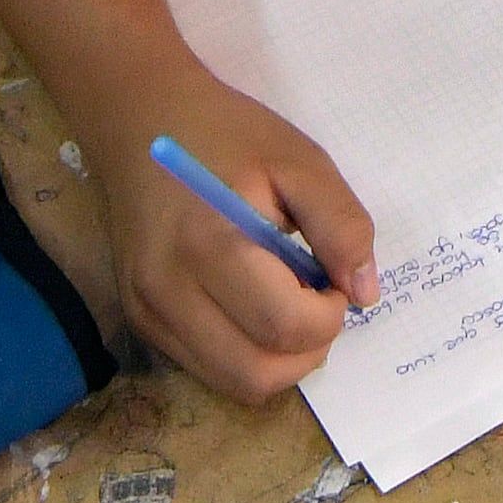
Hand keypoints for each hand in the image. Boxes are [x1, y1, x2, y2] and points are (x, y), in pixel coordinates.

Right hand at [86, 74, 381, 401]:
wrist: (139, 119)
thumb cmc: (225, 134)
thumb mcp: (299, 161)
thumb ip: (341, 225)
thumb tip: (362, 294)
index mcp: (210, 244)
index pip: (285, 326)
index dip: (329, 316)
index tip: (333, 280)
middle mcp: (168, 290)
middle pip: (258, 373)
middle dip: (308, 350)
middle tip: (317, 302)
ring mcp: (147, 311)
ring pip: (233, 383)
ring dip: (278, 361)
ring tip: (287, 305)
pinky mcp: (140, 319)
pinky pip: (207, 368)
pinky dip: (246, 354)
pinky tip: (253, 308)